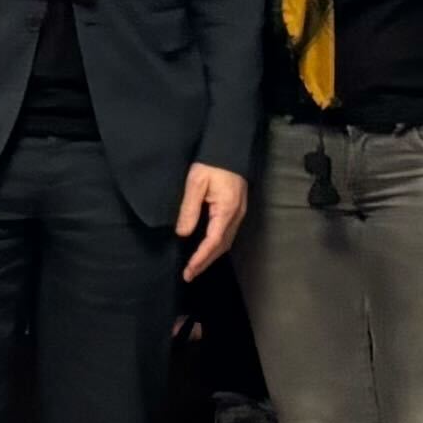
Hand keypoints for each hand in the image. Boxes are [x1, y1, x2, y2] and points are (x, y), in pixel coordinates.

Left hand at [175, 163, 248, 279]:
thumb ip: (189, 209)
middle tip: (189, 275)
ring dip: (211, 256)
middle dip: (205, 262)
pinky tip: (206, 248)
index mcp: (226, 210)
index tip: (188, 271)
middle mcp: (236, 215)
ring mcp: (238, 213)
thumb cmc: (212, 163)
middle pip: (222, 246)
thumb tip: (183, 234)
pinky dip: (216, 245)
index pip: (213, 242)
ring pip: (226, 242)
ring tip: (195, 266)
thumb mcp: (196, 183)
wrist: (230, 147)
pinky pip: (227, 233)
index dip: (200, 258)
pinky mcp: (236, 209)